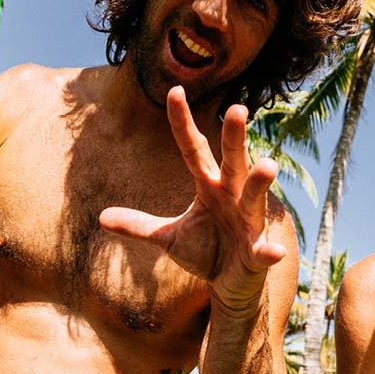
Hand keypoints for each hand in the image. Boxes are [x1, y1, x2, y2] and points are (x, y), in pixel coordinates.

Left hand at [99, 86, 285, 315]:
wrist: (231, 283)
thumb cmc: (205, 251)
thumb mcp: (168, 238)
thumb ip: (140, 225)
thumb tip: (101, 216)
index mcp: (209, 187)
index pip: (193, 150)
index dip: (183, 123)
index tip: (174, 91)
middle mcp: (232, 196)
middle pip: (233, 162)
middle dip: (235, 138)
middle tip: (238, 109)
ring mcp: (248, 222)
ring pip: (254, 198)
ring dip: (259, 183)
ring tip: (267, 166)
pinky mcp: (257, 252)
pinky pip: (263, 250)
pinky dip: (269, 251)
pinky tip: (273, 251)